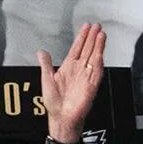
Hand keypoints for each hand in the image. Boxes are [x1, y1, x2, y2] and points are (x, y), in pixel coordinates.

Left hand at [38, 21, 104, 141]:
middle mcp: (79, 70)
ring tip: (101, 34)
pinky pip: (96, 72)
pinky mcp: (91, 86)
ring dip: (98, 47)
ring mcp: (86, 77)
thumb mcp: (46, 79)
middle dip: (93, 38)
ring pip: (94, 58)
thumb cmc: (54, 102)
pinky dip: (98, 63)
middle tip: (97, 25)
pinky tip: (100, 53)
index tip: (87, 27)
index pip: (77, 48)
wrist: (61, 118)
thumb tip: (41, 51)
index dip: (82, 37)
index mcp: (68, 68)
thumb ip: (46, 64)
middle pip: (88, 50)